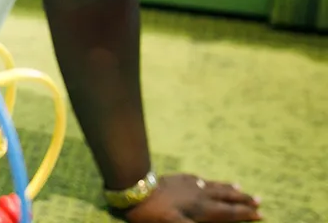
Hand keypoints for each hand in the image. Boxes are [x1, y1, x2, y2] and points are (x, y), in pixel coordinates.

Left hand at [123, 174, 260, 222]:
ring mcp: (189, 184)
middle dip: (244, 200)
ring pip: (214, 186)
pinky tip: (206, 180)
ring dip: (228, 188)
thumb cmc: (155, 214)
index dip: (246, 214)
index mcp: (202, 209)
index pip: (230, 213)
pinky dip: (207, 181)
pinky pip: (197, 179)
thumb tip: (223, 221)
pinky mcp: (177, 178)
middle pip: (226, 197)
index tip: (262, 214)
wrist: (135, 189)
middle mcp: (200, 194)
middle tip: (259, 200)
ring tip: (240, 188)